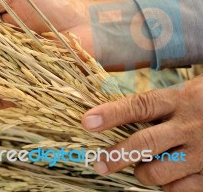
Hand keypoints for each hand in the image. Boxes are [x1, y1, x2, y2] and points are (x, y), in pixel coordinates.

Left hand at [82, 75, 202, 190]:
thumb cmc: (201, 104)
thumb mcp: (179, 96)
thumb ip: (151, 107)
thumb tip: (106, 117)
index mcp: (177, 101)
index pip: (139, 106)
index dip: (111, 114)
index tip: (87, 122)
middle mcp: (189, 125)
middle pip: (145, 143)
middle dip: (117, 156)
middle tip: (100, 164)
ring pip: (160, 172)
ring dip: (143, 173)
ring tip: (141, 168)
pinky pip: (180, 189)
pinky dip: (167, 186)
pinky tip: (167, 176)